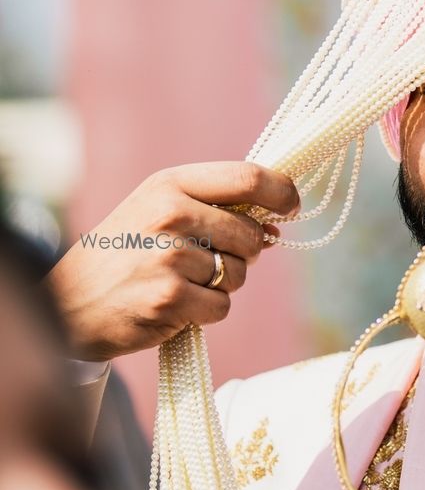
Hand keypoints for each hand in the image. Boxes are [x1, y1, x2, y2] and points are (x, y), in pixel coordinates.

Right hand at [46, 163, 299, 360]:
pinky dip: (205, 311)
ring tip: (178, 282)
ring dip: (220, 285)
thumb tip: (277, 225)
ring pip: (238, 274)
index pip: (247, 177)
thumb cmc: (124, 253)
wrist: (69, 303)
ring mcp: (169, 257)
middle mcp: (170, 214)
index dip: (282, 191)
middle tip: (207, 260)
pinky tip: (173, 305)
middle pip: (251, 234)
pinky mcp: (170, 298)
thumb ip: (215, 209)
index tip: (291, 206)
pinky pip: (221, 306)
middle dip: (245, 253)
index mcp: (169, 184)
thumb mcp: (158, 211)